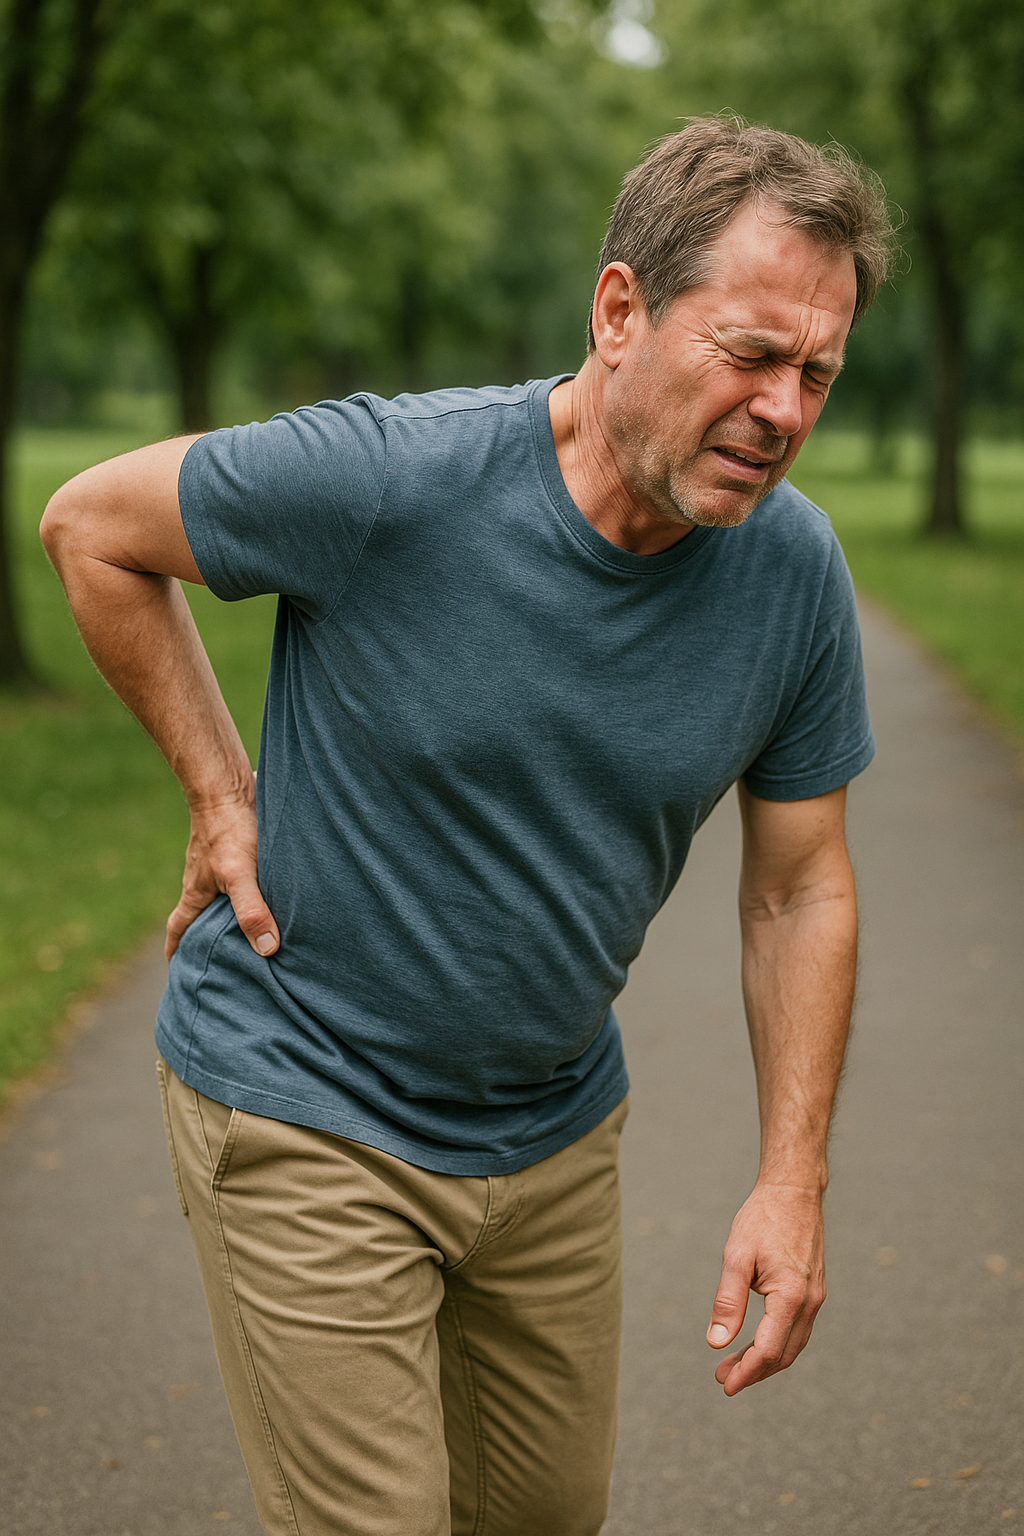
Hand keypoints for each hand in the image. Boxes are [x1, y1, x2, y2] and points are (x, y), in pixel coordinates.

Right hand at [165, 777, 279, 960]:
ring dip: (228, 909)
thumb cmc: (229, 830)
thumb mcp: (240, 875)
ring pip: (219, 892)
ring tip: (246, 924)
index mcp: (196, 892)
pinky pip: (236, 872)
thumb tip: (267, 949)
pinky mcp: (234, 844)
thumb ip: (252, 911)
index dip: (175, 948)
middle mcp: (202, 878)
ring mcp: (216, 860)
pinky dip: (245, 885)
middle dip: (203, 935)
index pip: (178, 927)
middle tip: (215, 954)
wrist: (228, 784)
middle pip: (198, 913)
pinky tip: (265, 886)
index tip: (173, 966)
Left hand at [705, 1182, 825, 1395]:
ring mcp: (816, 1297)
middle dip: (753, 1371)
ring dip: (765, 1360)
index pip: (768, 1350)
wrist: (793, 1190)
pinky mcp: (814, 1291)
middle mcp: (809, 1302)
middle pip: (783, 1355)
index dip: (746, 1372)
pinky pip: (797, 1329)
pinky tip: (756, 1342)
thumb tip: (715, 1343)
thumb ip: (727, 1302)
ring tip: (734, 1364)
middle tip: (723, 1378)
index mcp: (791, 1296)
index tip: (725, 1384)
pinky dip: (777, 1343)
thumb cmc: (762, 1218)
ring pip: (792, 1344)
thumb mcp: (736, 1257)